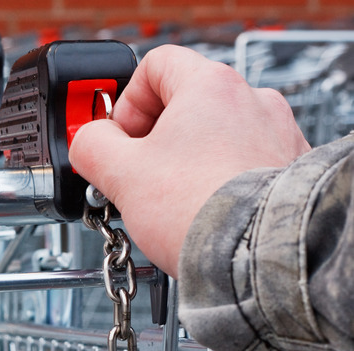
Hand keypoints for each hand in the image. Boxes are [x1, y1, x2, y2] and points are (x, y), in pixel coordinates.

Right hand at [69, 45, 310, 277]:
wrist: (260, 257)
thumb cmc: (201, 211)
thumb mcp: (120, 175)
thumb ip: (91, 146)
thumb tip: (88, 143)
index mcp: (210, 86)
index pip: (155, 66)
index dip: (126, 102)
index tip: (119, 138)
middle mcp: (251, 101)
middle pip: (184, 104)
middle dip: (152, 140)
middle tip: (137, 176)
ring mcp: (276, 135)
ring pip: (212, 136)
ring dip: (184, 162)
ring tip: (171, 201)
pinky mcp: (288, 171)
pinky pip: (240, 163)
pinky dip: (217, 181)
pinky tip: (202, 211)